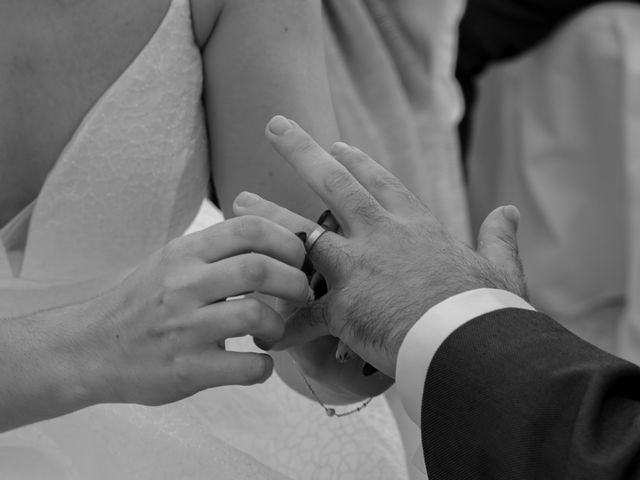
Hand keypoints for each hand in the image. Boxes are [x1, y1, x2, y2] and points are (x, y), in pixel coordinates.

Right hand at [81, 215, 309, 405]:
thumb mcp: (171, 261)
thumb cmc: (142, 303)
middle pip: (259, 268)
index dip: (287, 240)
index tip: (297, 258)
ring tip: (271, 331)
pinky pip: (246, 367)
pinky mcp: (187, 369)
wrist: (91, 349)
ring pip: (255, 314)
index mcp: (185, 253)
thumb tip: (272, 234)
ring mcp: (184, 328)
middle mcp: (183, 284)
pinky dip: (264, 366)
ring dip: (278, 325)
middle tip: (298, 295)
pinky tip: (258, 362)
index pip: (248, 228)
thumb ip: (215, 249)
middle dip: (294, 281)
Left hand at [233, 116, 526, 377]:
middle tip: (275, 126)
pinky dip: (281, 325)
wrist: (471, 344)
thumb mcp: (500, 268)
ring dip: (267, 218)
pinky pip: (302, 316)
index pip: (380, 182)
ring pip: (300, 234)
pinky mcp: (343, 308)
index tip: (335, 144)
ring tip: (237, 200)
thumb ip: (500, 238)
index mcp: (414, 226)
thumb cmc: (487, 309)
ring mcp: (356, 269)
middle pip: (333, 183)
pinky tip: (260, 329)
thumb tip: (511, 212)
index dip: (357, 162)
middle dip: (301, 151)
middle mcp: (379, 236)